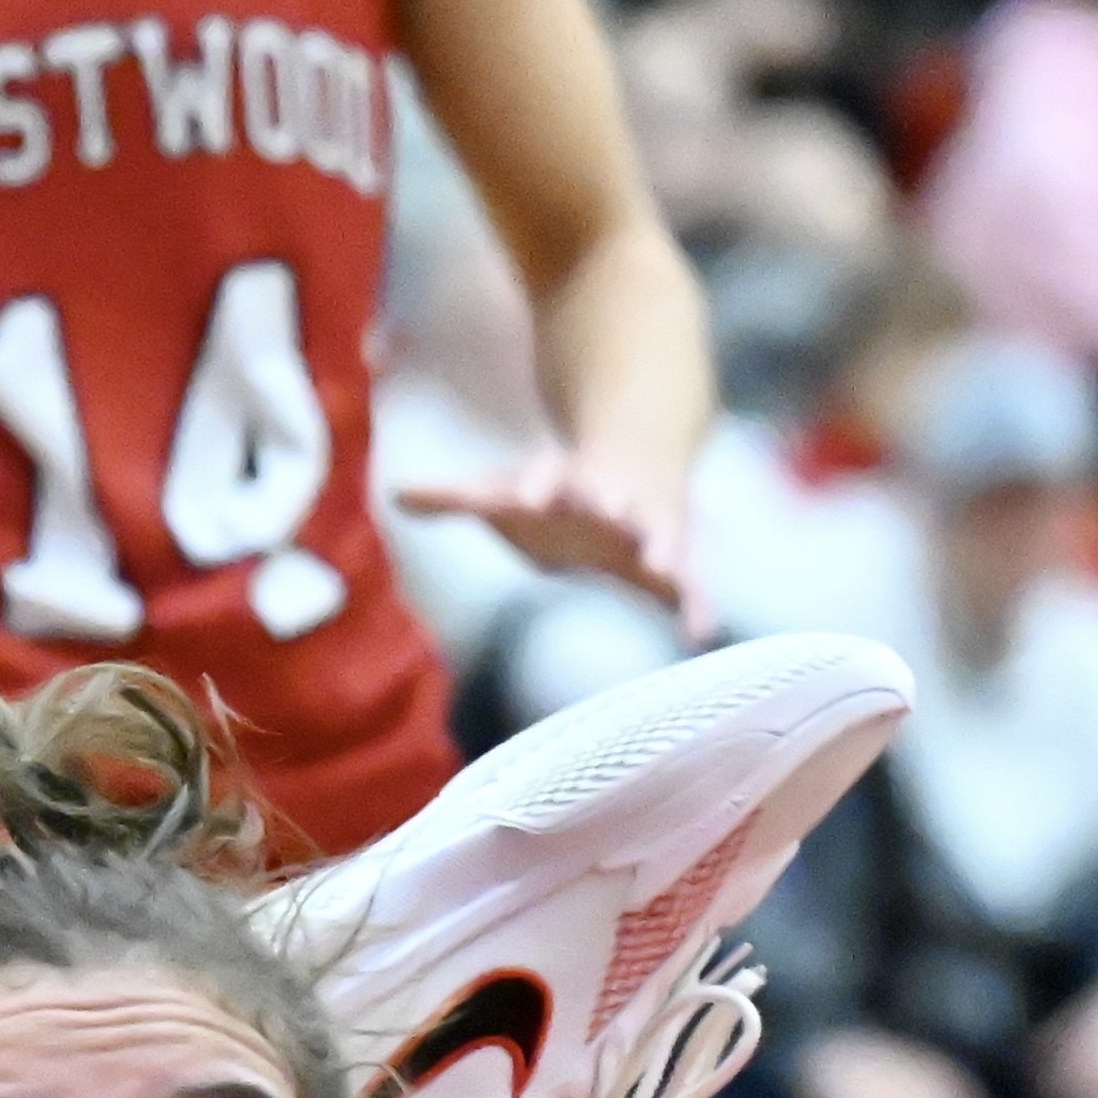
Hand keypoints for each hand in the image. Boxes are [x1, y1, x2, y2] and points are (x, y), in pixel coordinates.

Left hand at [400, 443, 693, 610]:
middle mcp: (612, 499)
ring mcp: (648, 526)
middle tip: (612, 509)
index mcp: (566, 482)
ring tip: (663, 564)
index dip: (537, 483)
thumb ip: (455, 498)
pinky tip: (702, 632)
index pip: (548, 476)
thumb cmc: (558, 491)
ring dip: (662, 545)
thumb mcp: (506, 493)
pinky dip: (698, 604)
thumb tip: (395, 495)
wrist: (636, 464)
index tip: (527, 496)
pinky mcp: (674, 557)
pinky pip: (692, 581)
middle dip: (611, 501)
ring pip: (661, 533)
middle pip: (612, 497)